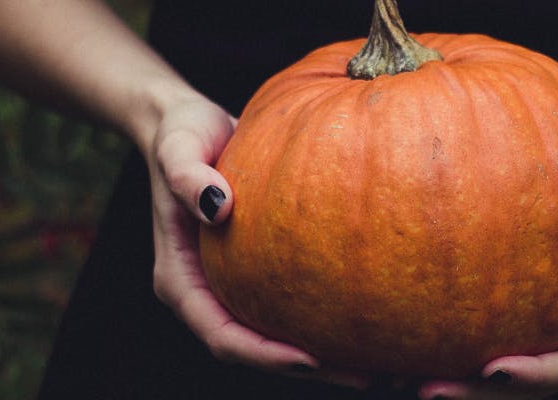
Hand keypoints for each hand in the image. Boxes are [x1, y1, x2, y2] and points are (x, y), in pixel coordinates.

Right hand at [142, 96, 369, 389]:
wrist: (188, 124)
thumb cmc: (181, 134)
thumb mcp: (178, 147)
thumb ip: (187, 176)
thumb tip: (218, 207)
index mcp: (180, 281)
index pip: (222, 336)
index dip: (264, 355)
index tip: (310, 359)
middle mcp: (206, 293)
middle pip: (254, 349)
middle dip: (306, 368)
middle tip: (364, 375)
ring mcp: (231, 286)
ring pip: (275, 336)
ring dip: (323, 355)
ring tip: (379, 362)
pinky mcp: (256, 272)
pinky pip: (291, 305)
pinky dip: (324, 318)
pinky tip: (370, 316)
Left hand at [417, 162, 557, 399]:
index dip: (537, 377)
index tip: (494, 371)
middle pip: (528, 388)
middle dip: (479, 397)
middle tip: (427, 390)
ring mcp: (550, 338)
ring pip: (499, 378)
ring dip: (455, 383)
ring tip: (397, 377)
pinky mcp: (523, 324)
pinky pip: (482, 341)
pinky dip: (445, 345)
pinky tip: (398, 339)